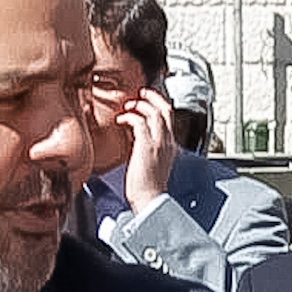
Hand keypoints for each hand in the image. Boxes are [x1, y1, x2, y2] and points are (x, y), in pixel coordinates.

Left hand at [122, 88, 180, 210]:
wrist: (150, 199)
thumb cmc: (149, 187)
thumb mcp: (154, 164)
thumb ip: (150, 150)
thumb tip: (137, 141)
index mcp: (171, 146)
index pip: (170, 118)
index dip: (159, 105)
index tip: (148, 101)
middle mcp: (168, 142)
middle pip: (166, 109)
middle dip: (153, 97)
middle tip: (141, 93)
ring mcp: (159, 143)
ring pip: (154, 112)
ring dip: (139, 104)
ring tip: (128, 105)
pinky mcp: (147, 146)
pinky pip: (139, 121)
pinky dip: (129, 116)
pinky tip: (120, 120)